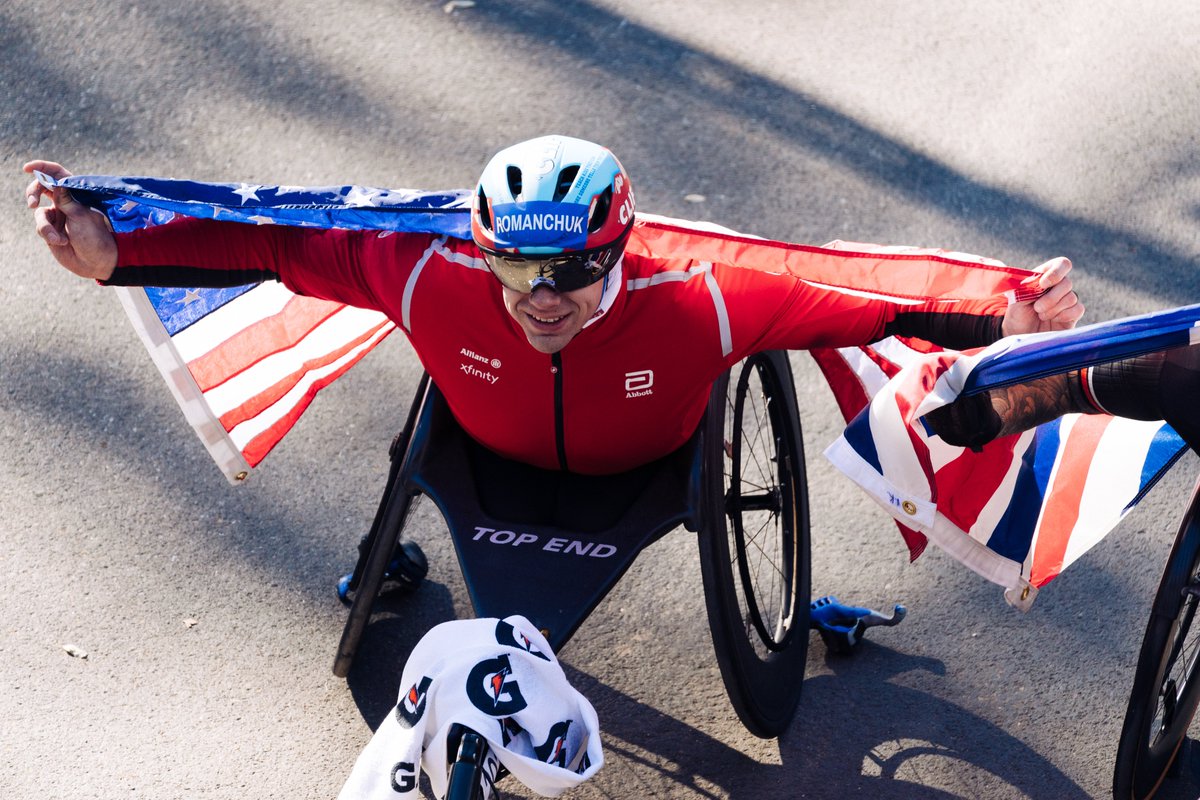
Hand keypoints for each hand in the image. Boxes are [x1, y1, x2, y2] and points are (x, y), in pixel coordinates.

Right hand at [23, 160, 116, 280]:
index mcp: (77, 195)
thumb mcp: (80, 216)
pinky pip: (40, 227)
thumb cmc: (95, 238)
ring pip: (39, 212)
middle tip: (32, 202)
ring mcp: (57, 216)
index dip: (43, 168)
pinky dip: (48, 234)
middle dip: (34, 192)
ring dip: (46, 226)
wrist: (95, 263)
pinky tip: (61, 242)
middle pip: (41, 188)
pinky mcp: (51, 230)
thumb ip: (65, 200)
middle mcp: (66, 203)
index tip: (27, 168)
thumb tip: (55, 182)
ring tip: (58, 238)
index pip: (58, 174)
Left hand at [1000, 256, 1084, 335]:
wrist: (1020, 333)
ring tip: (1041, 315)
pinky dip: (1063, 315)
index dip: (1056, 272)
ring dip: (1053, 309)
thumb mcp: (1017, 298)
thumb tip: (1041, 283)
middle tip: (1037, 308)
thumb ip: (1029, 287)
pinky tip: (1052, 319)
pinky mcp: (1073, 314)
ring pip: (1071, 298)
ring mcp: (1067, 300)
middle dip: (1050, 298)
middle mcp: (1059, 286)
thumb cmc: (1018, 313)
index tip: (1042, 284)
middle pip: (1067, 283)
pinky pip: (1078, 309)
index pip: (1062, 264)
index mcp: (1046, 276)